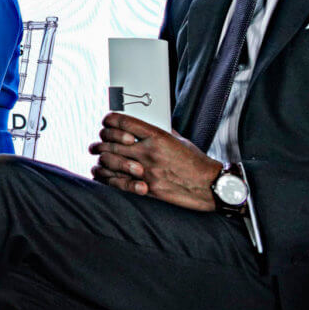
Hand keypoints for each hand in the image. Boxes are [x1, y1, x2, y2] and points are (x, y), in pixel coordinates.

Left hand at [87, 112, 221, 210]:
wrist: (209, 186)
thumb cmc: (196, 162)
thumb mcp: (179, 140)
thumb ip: (160, 132)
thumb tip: (146, 124)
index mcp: (157, 136)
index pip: (123, 122)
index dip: (110, 120)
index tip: (107, 121)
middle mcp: (149, 152)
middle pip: (111, 140)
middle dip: (102, 139)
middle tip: (100, 140)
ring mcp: (146, 171)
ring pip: (110, 159)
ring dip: (101, 155)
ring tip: (99, 154)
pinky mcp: (147, 189)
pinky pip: (116, 181)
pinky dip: (105, 175)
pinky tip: (102, 171)